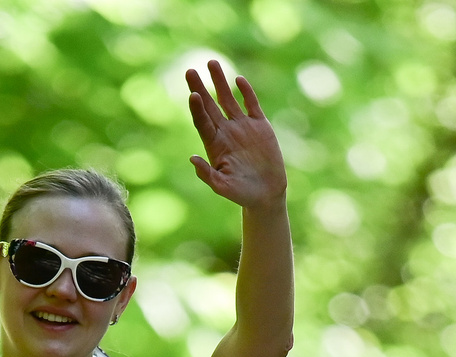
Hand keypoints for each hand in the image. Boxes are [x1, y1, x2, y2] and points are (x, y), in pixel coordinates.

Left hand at [185, 60, 285, 211]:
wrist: (266, 194)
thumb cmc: (242, 194)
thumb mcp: (223, 187)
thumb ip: (208, 174)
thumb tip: (192, 159)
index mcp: (214, 145)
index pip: (202, 122)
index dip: (197, 108)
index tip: (192, 94)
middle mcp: (226, 132)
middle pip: (209, 105)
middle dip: (200, 87)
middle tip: (189, 71)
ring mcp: (242, 127)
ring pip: (228, 99)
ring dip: (219, 82)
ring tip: (211, 63)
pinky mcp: (260, 125)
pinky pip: (251, 104)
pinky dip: (246, 92)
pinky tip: (238, 79)